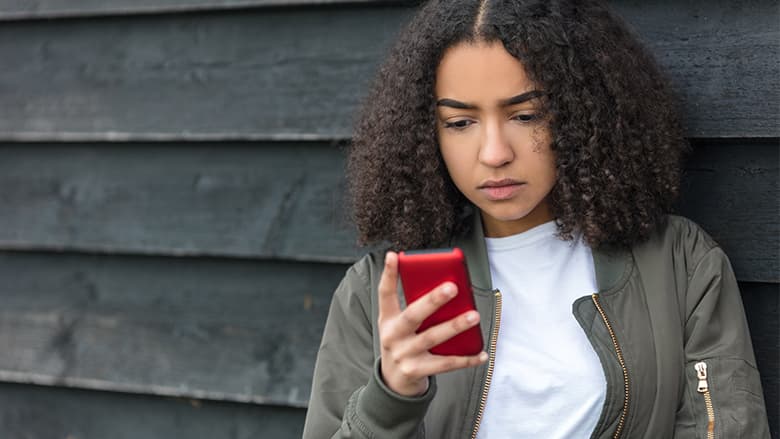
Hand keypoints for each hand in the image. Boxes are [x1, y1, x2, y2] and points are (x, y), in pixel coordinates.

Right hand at [377, 251, 487, 396]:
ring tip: (474, 316)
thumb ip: (418, 309)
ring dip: (455, 326)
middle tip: (453, 287)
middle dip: (433, 300)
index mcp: (388, 319)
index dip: (388, 274)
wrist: (393, 382)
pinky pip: (445, 364)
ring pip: (432, 338)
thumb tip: (447, 289)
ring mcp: (404, 354)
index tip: (394, 256)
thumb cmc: (403, 343)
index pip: (385, 293)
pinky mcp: (416, 371)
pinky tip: (481, 353)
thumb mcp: (400, 325)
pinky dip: (466, 359)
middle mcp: (393, 336)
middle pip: (413, 315)